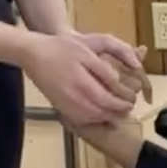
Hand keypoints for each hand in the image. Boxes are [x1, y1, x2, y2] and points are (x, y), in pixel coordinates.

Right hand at [24, 32, 140, 125]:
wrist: (33, 55)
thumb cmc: (61, 48)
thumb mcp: (86, 50)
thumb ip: (103, 69)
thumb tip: (118, 82)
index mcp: (83, 83)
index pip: (109, 100)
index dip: (124, 101)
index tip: (132, 98)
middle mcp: (74, 98)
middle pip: (102, 112)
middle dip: (118, 111)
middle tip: (128, 106)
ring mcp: (66, 105)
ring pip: (92, 118)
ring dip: (108, 116)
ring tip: (118, 110)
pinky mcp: (60, 107)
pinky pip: (80, 119)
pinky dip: (93, 118)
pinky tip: (100, 112)